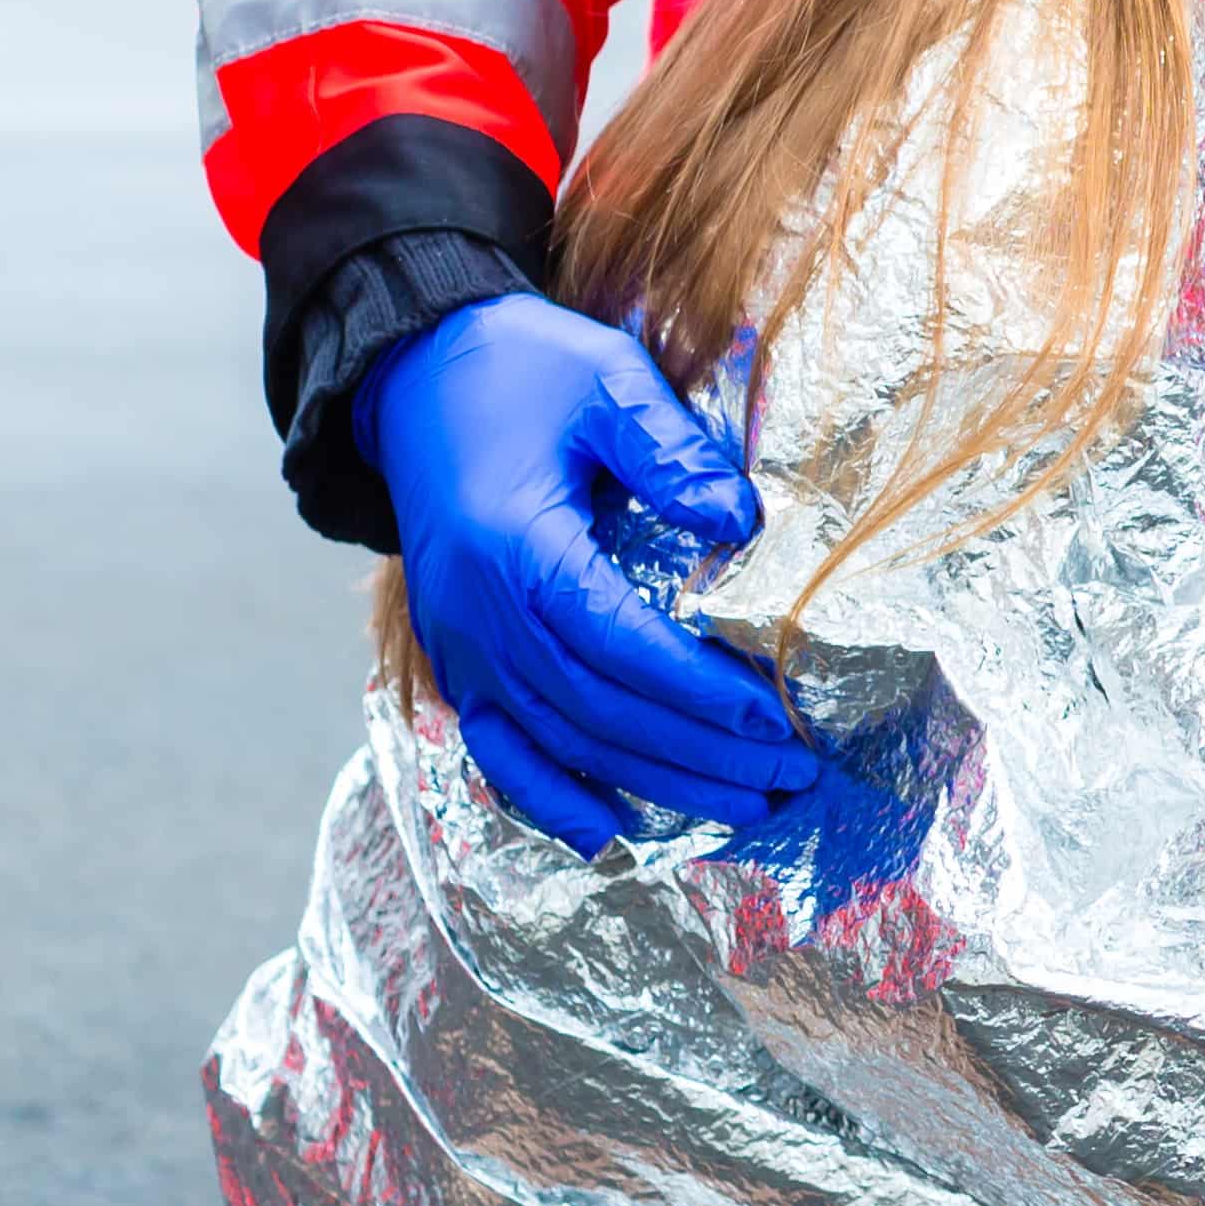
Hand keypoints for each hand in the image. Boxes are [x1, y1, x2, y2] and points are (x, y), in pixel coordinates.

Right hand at [368, 297, 821, 856]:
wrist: (415, 375)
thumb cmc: (522, 371)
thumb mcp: (607, 381)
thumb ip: (671, 452)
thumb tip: (741, 521)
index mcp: (515, 549)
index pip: (618, 643)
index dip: (697, 690)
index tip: (774, 719)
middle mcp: (478, 615)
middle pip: (599, 710)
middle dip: (698, 752)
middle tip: (788, 776)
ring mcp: (460, 645)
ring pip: (560, 740)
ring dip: (651, 781)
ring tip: (740, 803)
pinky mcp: (456, 657)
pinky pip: (497, 747)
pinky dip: (548, 797)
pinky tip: (606, 833)